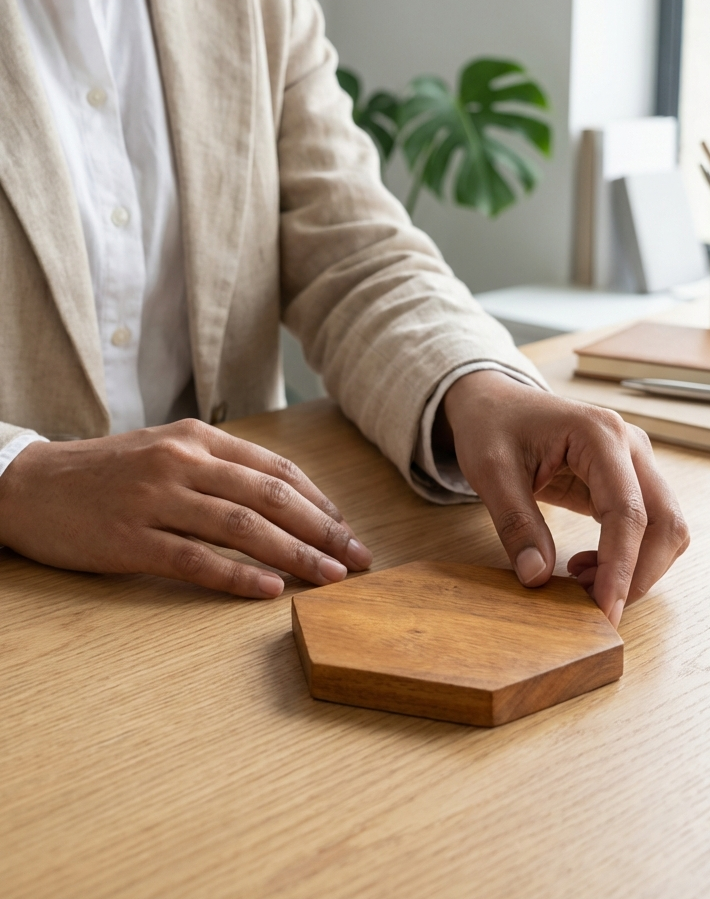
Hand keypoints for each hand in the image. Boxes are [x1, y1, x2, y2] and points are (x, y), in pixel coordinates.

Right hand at [0, 419, 371, 597]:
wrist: (32, 484)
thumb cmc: (107, 473)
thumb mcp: (166, 450)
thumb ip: (218, 467)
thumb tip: (282, 498)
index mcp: (196, 438)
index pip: (275, 469)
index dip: (319, 502)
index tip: (347, 530)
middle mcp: (182, 461)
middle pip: (270, 498)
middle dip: (322, 531)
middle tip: (358, 560)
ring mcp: (156, 499)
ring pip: (242, 527)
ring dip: (294, 554)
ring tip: (329, 578)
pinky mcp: (131, 539)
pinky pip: (195, 560)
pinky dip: (238, 576)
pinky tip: (270, 590)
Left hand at [439, 371, 689, 626]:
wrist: (493, 403)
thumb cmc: (492, 426)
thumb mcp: (490, 471)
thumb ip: (516, 523)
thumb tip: (538, 578)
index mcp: (600, 434)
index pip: (628, 512)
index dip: (621, 567)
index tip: (605, 612)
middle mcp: (630, 445)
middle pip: (666, 522)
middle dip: (639, 574)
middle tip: (594, 608)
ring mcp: (635, 462)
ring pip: (666, 528)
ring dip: (637, 567)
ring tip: (582, 579)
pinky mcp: (628, 480)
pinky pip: (648, 526)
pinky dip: (628, 556)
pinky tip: (586, 564)